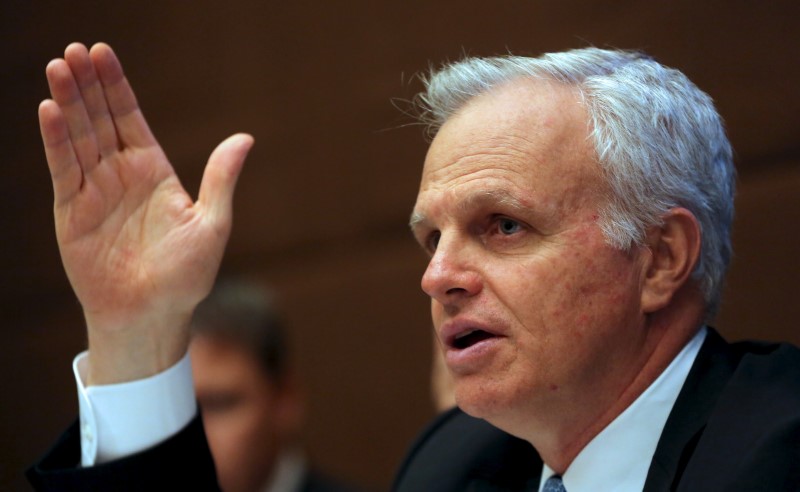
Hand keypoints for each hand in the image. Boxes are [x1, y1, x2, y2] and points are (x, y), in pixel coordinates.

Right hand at [39, 43, 252, 383]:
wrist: (153, 315)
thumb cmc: (187, 276)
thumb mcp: (212, 223)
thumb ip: (221, 179)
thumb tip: (245, 137)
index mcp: (154, 172)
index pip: (130, 118)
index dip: (116, 86)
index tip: (102, 52)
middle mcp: (121, 175)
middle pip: (101, 119)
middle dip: (88, 85)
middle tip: (75, 50)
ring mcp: (94, 191)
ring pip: (79, 137)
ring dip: (68, 103)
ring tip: (59, 67)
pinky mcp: (72, 211)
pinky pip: (64, 169)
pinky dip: (56, 140)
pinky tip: (49, 110)